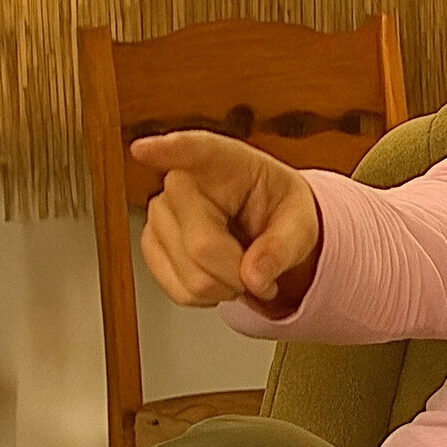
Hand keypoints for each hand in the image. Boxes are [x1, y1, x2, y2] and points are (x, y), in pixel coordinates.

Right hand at [131, 130, 321, 315]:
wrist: (266, 230)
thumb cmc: (280, 213)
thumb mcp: (301, 224)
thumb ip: (283, 247)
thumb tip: (255, 277)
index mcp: (226, 162)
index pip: (194, 151)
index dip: (168, 150)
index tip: (144, 149)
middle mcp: (183, 183)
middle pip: (202, 246)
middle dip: (239, 273)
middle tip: (260, 269)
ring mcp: (161, 214)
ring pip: (191, 276)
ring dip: (225, 288)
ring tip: (241, 269)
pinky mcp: (151, 244)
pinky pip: (178, 291)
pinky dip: (207, 297)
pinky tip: (219, 276)